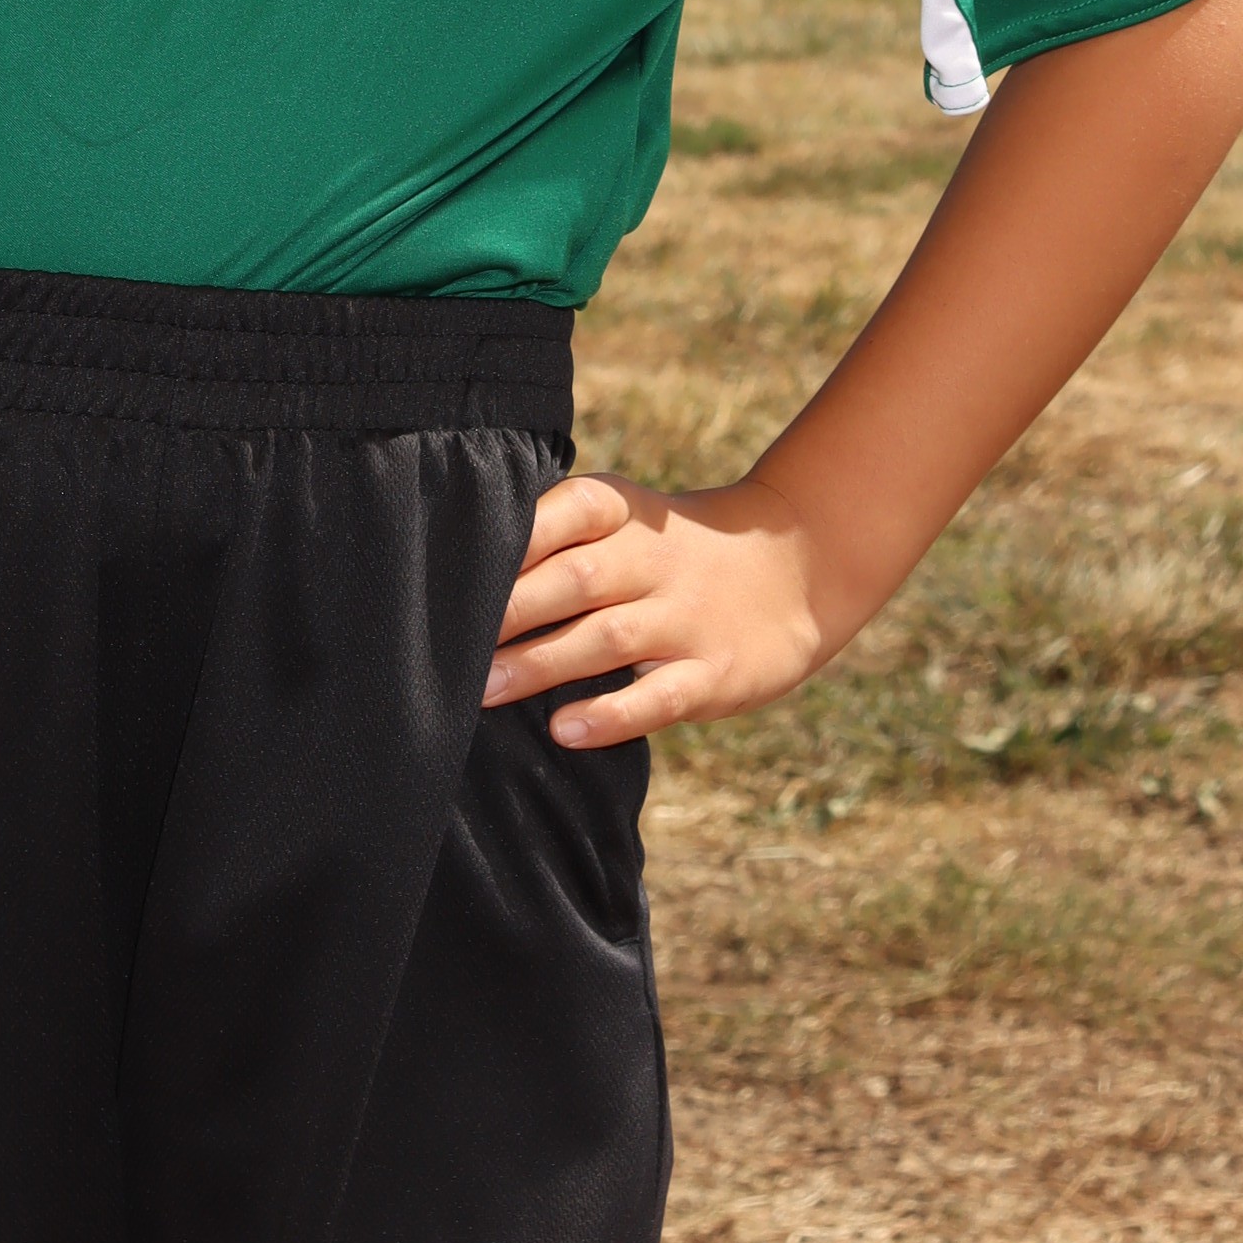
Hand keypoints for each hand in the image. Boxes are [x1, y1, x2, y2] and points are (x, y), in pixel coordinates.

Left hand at [483, 473, 833, 748]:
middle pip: (576, 580)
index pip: (566, 513)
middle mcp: (655, 560)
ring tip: (482, 690)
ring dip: (541, 664)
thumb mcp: (625, 524)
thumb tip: (458, 579)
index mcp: (624, 514)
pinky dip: (612, 714)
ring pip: (608, 639)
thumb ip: (556, 542)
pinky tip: (566, 729)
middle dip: (510, 612)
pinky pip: (661, 696)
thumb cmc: (671, 554)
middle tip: (448, 644)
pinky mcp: (715, 672)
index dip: (513, 540)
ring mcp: (687, 618)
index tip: (456, 572)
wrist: (794, 568)